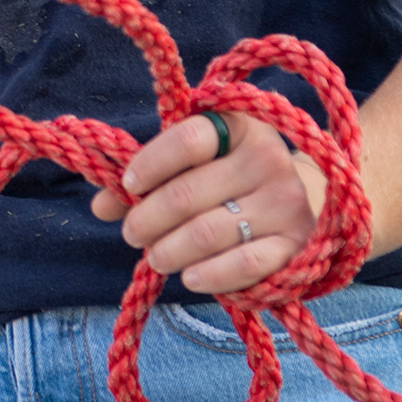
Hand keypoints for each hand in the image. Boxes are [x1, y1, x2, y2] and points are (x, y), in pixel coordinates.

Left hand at [91, 112, 330, 295]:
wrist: (301, 199)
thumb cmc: (228, 174)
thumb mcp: (192, 162)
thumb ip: (146, 177)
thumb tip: (100, 205)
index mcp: (238, 124)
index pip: (188, 139)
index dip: (150, 163)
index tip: (128, 186)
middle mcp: (268, 158)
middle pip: (188, 193)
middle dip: (148, 219)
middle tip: (132, 234)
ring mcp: (287, 201)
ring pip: (209, 232)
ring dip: (170, 250)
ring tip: (155, 256)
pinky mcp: (298, 244)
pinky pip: (244, 265)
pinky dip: (209, 274)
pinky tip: (189, 277)